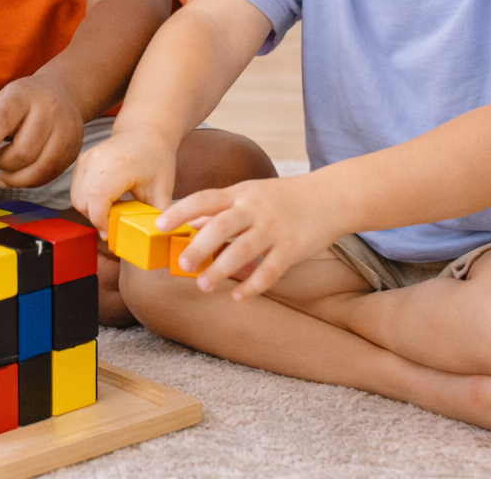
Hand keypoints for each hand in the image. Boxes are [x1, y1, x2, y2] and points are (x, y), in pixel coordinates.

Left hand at [0, 76, 83, 189]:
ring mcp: (66, 129)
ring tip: (6, 175)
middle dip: (4, 164)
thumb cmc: (24, 101)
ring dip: (17, 178)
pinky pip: (51, 174)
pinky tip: (22, 175)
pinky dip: (32, 181)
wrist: (63, 92)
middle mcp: (49, 110)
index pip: (3, 120)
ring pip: (40, 167)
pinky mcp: (74, 148)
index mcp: (23, 95)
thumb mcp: (0, 103)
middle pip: (24, 151)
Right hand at [69, 129, 177, 235]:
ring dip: (90, 211)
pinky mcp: (82, 160)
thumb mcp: (163, 190)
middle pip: (82, 200)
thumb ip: (158, 215)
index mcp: (121, 165)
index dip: (100, 220)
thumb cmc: (156, 160)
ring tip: (110, 212)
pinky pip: (75, 189)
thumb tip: (157, 238)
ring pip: (76, 197)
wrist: (147, 132)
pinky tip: (104, 201)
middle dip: (95, 219)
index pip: (97, 197)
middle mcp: (99, 159)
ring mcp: (88, 158)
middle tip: (114, 224)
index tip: (112, 232)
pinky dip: (86, 201)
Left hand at [156, 174, 344, 299]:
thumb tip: (188, 223)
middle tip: (182, 265)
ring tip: (204, 286)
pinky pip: (271, 269)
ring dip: (222, 269)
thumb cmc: (282, 197)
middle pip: (222, 225)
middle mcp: (255, 209)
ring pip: (244, 249)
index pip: (205, 199)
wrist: (331, 197)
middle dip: (199, 246)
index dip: (181, 212)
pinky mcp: (293, 247)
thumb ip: (220, 209)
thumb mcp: (248, 194)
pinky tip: (238, 296)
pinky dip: (254, 284)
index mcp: (240, 194)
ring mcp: (275, 228)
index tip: (160, 225)